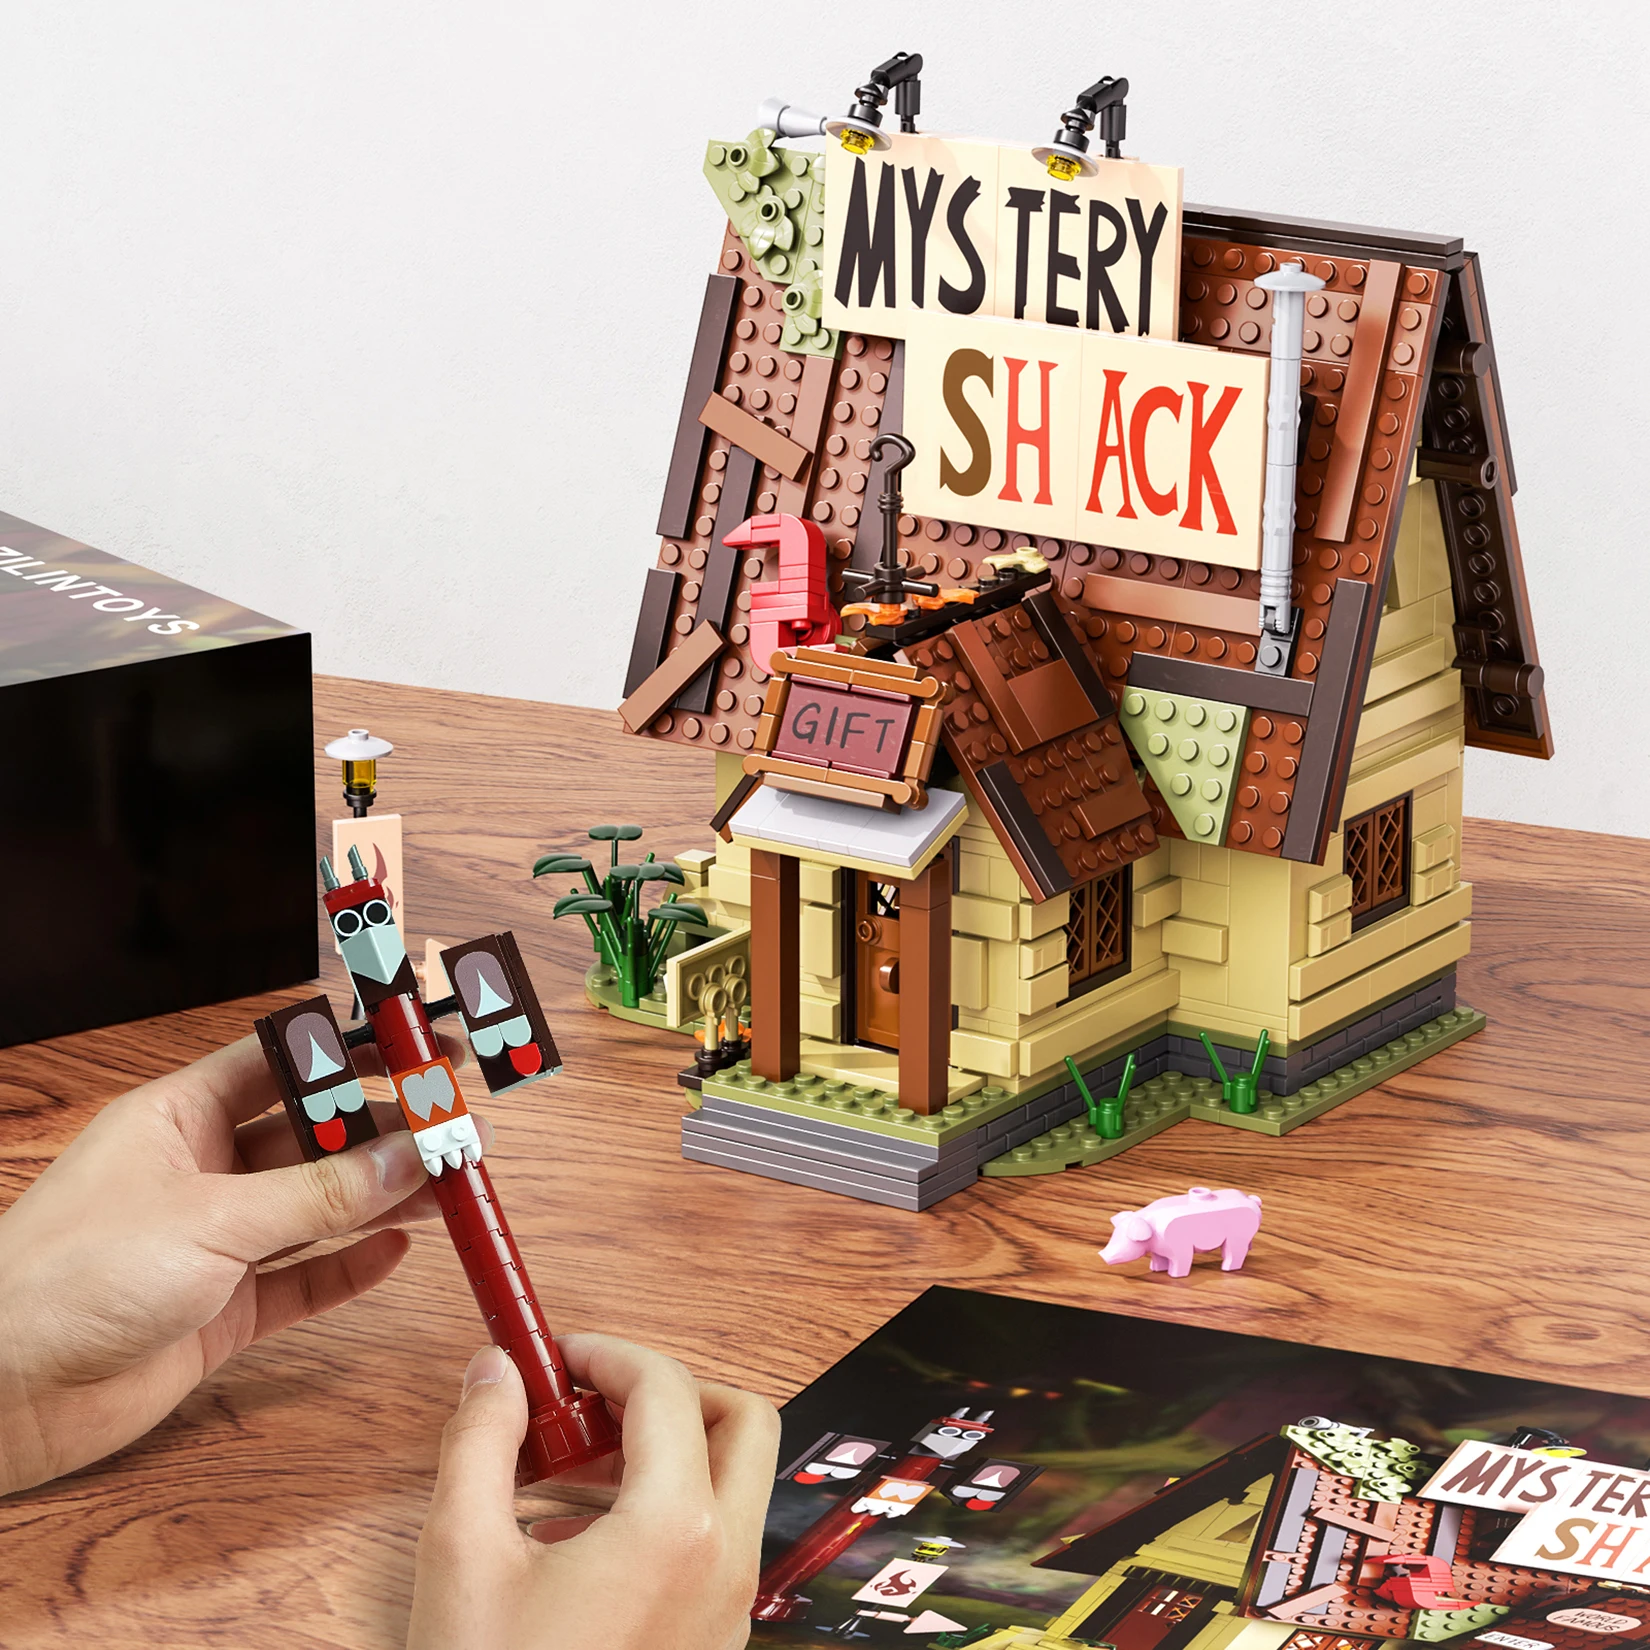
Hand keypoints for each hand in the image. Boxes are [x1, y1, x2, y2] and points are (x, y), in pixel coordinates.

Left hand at [0, 1031, 472, 1493]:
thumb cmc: (67, 1279)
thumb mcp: (210, 1219)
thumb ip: (317, 1195)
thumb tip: (405, 1159)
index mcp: (180, 1117)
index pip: (285, 1063)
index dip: (354, 1050)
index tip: (420, 1046)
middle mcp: (199, 1172)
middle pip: (312, 1138)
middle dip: (384, 1132)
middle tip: (454, 1127)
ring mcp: (211, 1243)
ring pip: (317, 1209)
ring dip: (382, 1198)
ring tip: (451, 1187)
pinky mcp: (218, 1310)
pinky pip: (302, 1281)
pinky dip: (350, 1268)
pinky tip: (396, 1250)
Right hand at [408, 1334, 779, 1649]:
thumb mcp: (462, 1559)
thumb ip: (480, 1443)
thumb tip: (495, 1370)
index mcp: (677, 1531)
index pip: (666, 1388)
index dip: (607, 1353)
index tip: (555, 1355)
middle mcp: (725, 1566)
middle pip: (739, 1422)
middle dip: (666, 1392)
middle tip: (587, 1404)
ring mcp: (727, 1614)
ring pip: (731, 1487)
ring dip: (662, 1453)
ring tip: (561, 1477)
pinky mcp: (711, 1649)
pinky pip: (712, 1546)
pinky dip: (663, 1512)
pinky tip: (573, 1546)